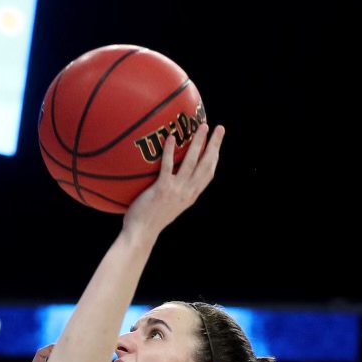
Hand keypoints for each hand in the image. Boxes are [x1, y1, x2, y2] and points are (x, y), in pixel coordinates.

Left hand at [122, 123, 223, 240]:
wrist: (141, 234)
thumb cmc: (151, 220)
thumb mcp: (170, 206)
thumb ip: (176, 193)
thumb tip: (174, 178)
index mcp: (190, 196)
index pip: (208, 174)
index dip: (215, 157)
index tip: (218, 144)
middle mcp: (187, 192)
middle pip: (206, 164)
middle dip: (215, 145)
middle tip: (220, 128)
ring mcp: (176, 191)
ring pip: (192, 162)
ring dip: (199, 143)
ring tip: (203, 126)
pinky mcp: (162, 189)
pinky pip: (167, 166)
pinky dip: (169, 151)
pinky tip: (171, 137)